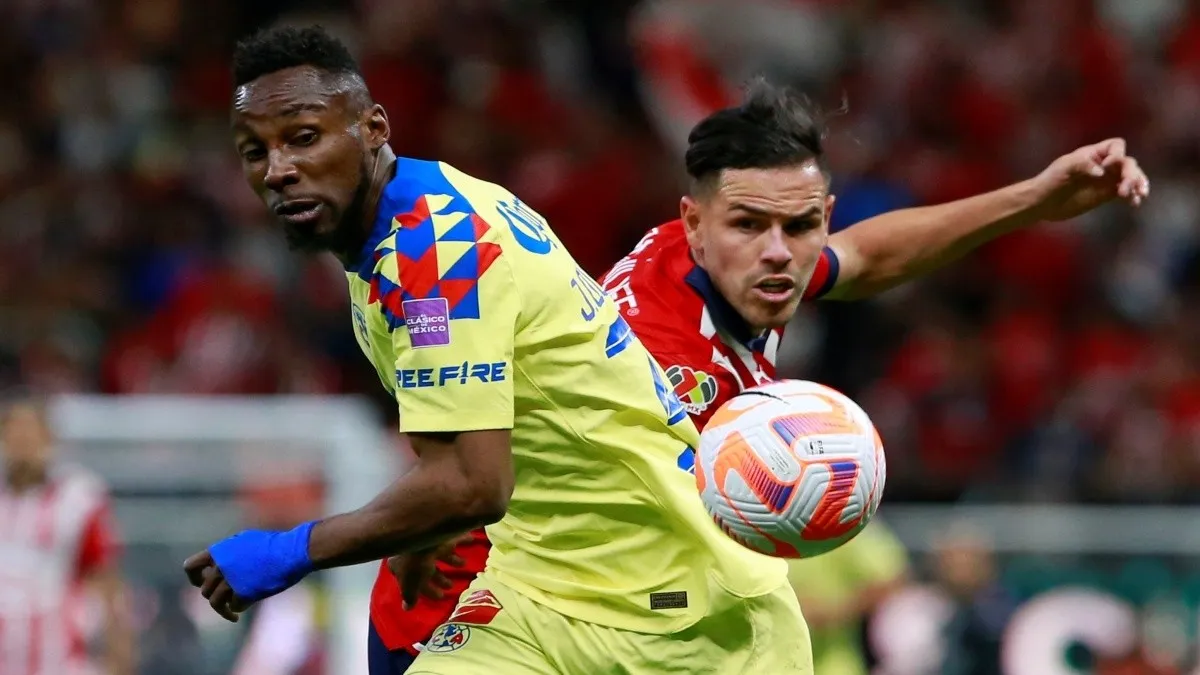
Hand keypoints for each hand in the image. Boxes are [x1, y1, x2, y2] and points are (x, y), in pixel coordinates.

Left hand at [182, 521, 315, 621]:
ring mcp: (231, 580)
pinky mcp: (244, 593)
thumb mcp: (246, 542)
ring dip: (224, 611)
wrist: (293, 552)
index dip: (194, 578)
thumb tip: (218, 567)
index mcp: (219, 551)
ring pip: (216, 602)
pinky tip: (248, 604)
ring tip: (232, 615)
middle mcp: (221, 566)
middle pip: (206, 590)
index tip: (202, 583)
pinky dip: (240, 608)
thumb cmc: (274, 545)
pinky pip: (235, 606)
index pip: (190, 567)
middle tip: (226, 600)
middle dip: (215, 597)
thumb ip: (229, 554)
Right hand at [387, 533, 473, 609]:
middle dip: (440, 578)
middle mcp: (413, 552)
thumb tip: (407, 608)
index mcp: (401, 565)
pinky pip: (454, 537)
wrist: (422, 538)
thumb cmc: (414, 565)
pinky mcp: (441, 532)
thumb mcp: (410, 584)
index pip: (412, 580)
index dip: (425, 589)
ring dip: (453, 560)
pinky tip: (471, 540)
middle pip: (428, 567)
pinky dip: (463, 539)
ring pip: (441, 553)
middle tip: (451, 586)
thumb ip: (410, 596)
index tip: (440, 596)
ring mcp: (427, 541)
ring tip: (464, 564)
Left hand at [1032, 138, 1149, 220]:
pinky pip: (1125, 193)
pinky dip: (1132, 197)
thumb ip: (1083, 165)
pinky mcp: (1106, 195)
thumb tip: (1102, 172)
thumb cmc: (1051, 180)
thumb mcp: (1064, 168)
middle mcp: (1104, 165)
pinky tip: (1134, 204)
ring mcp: (1106, 180)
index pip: (1116, 146)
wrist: (1043, 203)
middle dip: (1131, 174)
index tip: (1108, 167)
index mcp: (1094, 153)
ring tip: (1139, 196)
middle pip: (1128, 163)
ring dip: (1137, 185)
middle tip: (1125, 189)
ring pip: (1130, 178)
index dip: (1117, 154)